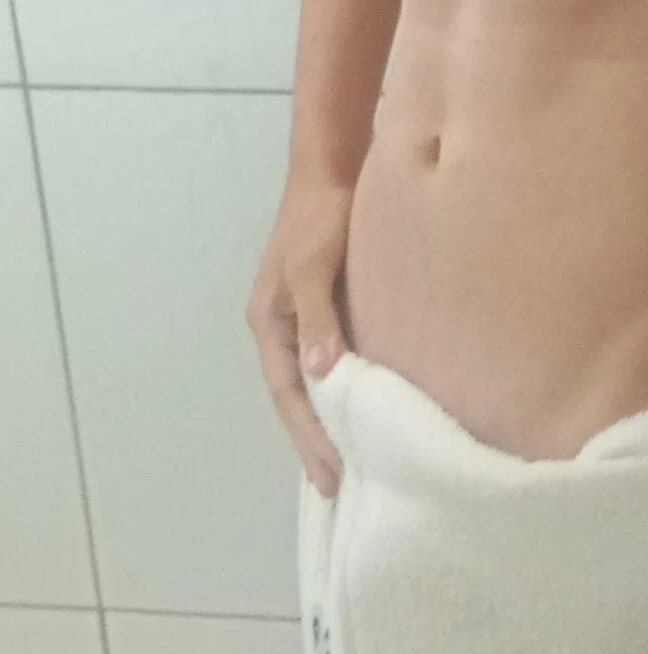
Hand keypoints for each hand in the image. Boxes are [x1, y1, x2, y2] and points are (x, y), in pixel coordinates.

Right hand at [245, 173, 352, 498]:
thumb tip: (321, 374)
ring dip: (333, 420)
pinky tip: (371, 408)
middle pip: (298, 397)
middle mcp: (283, 327)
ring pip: (316, 382)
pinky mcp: (331, 306)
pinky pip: (336, 360)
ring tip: (357, 460)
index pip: (288, 396)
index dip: (309, 438)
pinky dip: (349, 390)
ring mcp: (306, 317)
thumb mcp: (312, 265)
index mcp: (269, 323)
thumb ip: (318, 317)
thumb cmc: (320, 216)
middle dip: (317, 441)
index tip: (331, 477)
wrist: (334, 166)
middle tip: (341, 487)